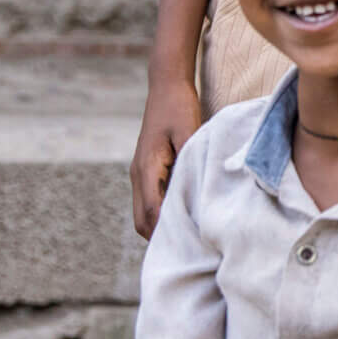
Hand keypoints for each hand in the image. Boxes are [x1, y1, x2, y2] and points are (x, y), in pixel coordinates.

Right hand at [131, 74, 202, 237]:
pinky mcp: (147, 171)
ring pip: (143, 214)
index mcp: (147, 168)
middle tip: (191, 252)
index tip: (187, 248)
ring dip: (161, 227)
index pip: (152, 211)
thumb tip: (198, 191)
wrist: (166, 86)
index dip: (167, 232)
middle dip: (162, 238)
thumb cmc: (179, 106)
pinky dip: (161, 215)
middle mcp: (138, 175)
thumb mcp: (190, 131)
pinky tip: (184, 217)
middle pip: (142, 221)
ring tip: (189, 239)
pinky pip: (149, 202)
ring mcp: (140, 174)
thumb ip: (191, 160)